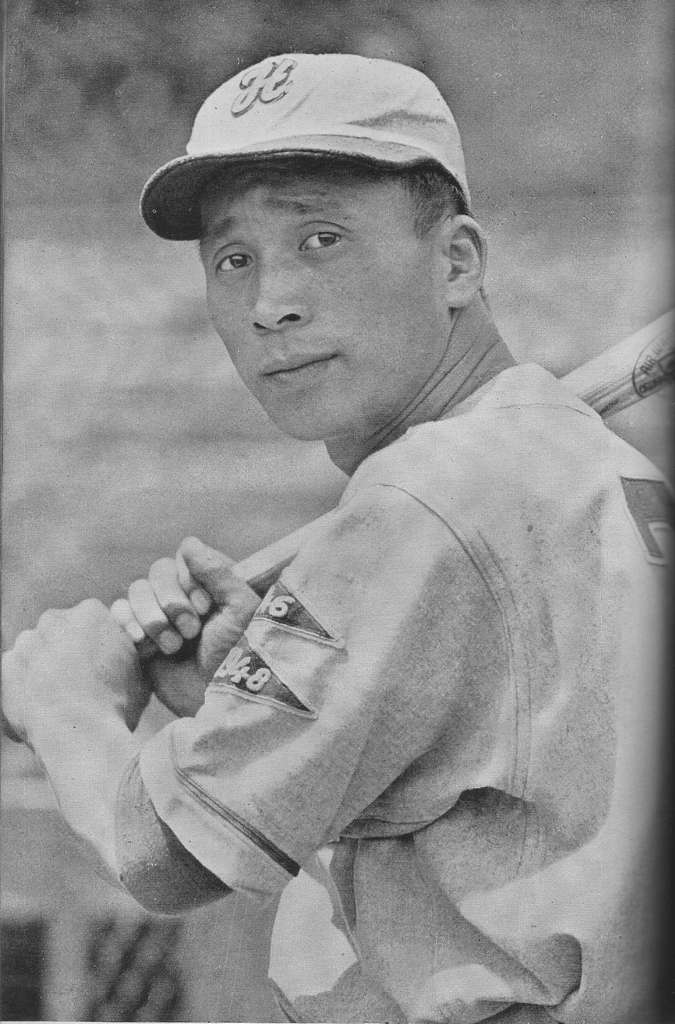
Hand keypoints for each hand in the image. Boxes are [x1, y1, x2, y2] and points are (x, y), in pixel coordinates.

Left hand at [2, 599, 147, 744]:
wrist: (80, 736)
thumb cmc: (116, 704)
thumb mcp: (141, 670)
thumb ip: (131, 649)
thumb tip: (135, 643)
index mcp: (91, 613)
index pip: (93, 621)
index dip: (100, 645)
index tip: (105, 667)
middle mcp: (54, 619)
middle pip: (62, 632)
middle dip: (69, 651)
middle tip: (83, 683)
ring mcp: (26, 643)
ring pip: (37, 650)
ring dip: (45, 667)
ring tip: (62, 699)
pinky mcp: (5, 668)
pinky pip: (16, 673)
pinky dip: (26, 687)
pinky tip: (43, 707)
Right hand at [111, 537, 259, 716]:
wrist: (217, 700)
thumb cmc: (238, 655)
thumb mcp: (240, 609)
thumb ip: (218, 572)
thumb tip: (189, 543)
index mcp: (209, 585)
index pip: (183, 557)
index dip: (189, 579)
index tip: (207, 606)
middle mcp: (183, 596)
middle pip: (157, 572)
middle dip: (171, 601)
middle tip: (191, 631)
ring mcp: (160, 617)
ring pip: (136, 591)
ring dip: (153, 617)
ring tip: (173, 646)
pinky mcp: (140, 639)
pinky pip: (118, 615)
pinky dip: (128, 624)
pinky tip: (143, 644)